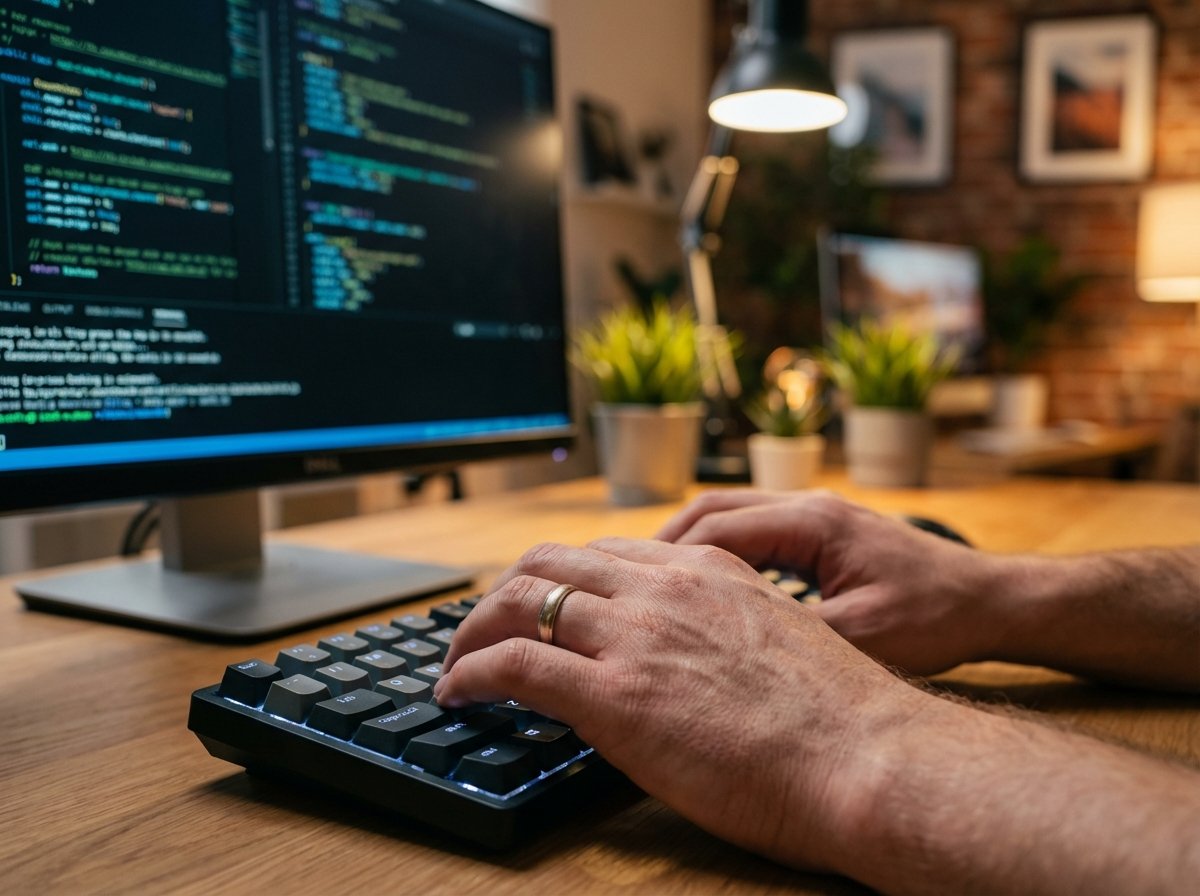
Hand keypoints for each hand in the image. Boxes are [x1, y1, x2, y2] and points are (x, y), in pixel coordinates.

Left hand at [435, 536, 921, 869]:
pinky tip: (458, 692)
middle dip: (506, 593)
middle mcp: (665, 588)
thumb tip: (684, 659)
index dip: (559, 578)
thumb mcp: (778, 641)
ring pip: (521, 599)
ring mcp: (637, 636)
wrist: (868, 758)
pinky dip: (470, 672)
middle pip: (551, 562)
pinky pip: (513, 664)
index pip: (604, 554)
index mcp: (706, 571)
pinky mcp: (615, 695)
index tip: (541, 606)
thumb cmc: (842, 721)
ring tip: (458, 661)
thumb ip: (721, 631)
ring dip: (475, 629)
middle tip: (484, 628)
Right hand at [656, 489, 1016, 675]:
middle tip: (622, 583)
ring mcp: (816, 516)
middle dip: (662, 546)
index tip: (627, 589)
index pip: (716, 529)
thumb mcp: (863, 637)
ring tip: (650, 589)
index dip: (665, 560)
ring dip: (688, 549)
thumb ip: (795, 638)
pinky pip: (754, 534)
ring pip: (730, 517)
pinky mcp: (823, 533)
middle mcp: (808, 508)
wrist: (992, 600)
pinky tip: (705, 594)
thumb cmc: (937, 618)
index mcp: (813, 524)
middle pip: (712, 511)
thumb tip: (723, 654)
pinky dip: (720, 557)